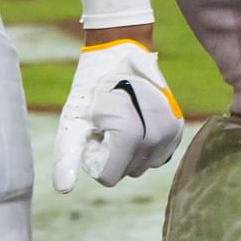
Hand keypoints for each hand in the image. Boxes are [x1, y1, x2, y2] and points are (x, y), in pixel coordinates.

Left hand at [51, 37, 183, 192]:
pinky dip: (143, 146)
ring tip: (122, 119)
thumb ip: (68, 154)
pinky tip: (137, 122)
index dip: (95, 156)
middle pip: (125, 171)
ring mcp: (171, 133)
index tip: (95, 129)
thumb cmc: (93, 84)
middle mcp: (158, 137)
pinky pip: (155, 157)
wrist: (122, 50)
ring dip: (128, 150)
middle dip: (112, 152)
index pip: (109, 176)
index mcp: (132, 134)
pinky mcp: (177, 130)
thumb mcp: (74, 117)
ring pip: (140, 166)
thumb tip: (62, 190)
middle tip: (106, 120)